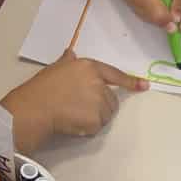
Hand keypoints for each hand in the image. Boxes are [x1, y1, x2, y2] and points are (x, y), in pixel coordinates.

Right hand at [2, 51, 146, 145]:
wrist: (35, 108)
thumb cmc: (42, 88)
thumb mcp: (55, 68)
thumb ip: (67, 61)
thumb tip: (70, 52)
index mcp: (89, 67)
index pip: (115, 74)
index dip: (130, 82)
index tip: (144, 85)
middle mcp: (98, 83)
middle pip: (111, 99)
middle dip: (100, 105)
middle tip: (78, 106)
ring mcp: (99, 101)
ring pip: (106, 114)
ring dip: (95, 117)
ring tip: (73, 113)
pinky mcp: (96, 119)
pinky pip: (98, 126)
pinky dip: (88, 128)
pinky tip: (73, 122)